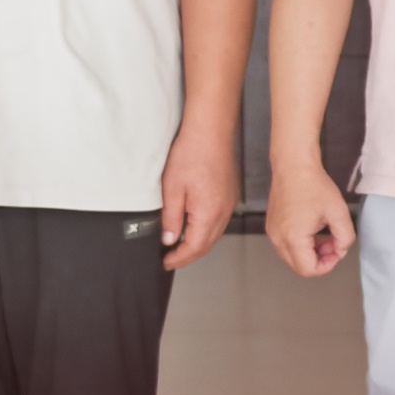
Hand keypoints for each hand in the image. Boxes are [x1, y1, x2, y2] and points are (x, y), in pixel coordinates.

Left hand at [159, 118, 241, 273]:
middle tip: (169, 259)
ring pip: (213, 234)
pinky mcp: (229, 195)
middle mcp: (223, 213)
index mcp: (208, 214)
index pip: (194, 248)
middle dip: (187, 255)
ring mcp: (229, 204)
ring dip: (197, 244)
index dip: (178, 259)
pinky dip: (205, 230)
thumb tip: (169, 239)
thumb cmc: (191, 154)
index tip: (164, 263)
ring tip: (178, 246)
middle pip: (206, 245)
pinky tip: (193, 226)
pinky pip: (218, 221)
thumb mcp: (172, 188)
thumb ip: (171, 218)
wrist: (210, 131)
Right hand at [264, 150, 355, 278]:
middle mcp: (278, 238)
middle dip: (319, 260)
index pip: (308, 270)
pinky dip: (301, 245)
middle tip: (333, 244)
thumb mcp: (338, 212)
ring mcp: (272, 233)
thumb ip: (345, 237)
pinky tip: (313, 230)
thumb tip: (341, 250)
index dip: (327, 266)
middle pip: (299, 267)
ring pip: (292, 258)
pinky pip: (286, 246)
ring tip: (325, 236)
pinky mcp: (272, 226)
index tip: (337, 252)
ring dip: (310, 253)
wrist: (293, 165)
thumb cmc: (313, 184)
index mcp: (293, 238)